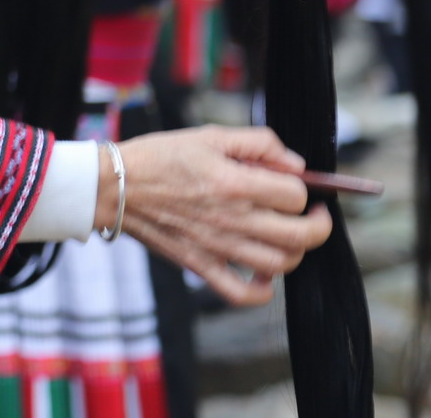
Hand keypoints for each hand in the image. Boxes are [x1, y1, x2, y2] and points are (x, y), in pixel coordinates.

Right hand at [112, 127, 332, 305]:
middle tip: (313, 215)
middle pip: (301, 235)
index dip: (302, 187)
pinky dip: (263, 291)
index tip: (294, 183)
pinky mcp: (201, 265)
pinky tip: (265, 275)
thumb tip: (294, 164)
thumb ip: (257, 143)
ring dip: (294, 253)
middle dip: (317, 225)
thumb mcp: (209, 136)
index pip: (295, 194)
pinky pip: (242, 293)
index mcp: (235, 183)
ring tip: (287, 238)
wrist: (113, 187)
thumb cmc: (159, 157)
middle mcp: (232, 218)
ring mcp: (218, 247)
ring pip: (280, 264)